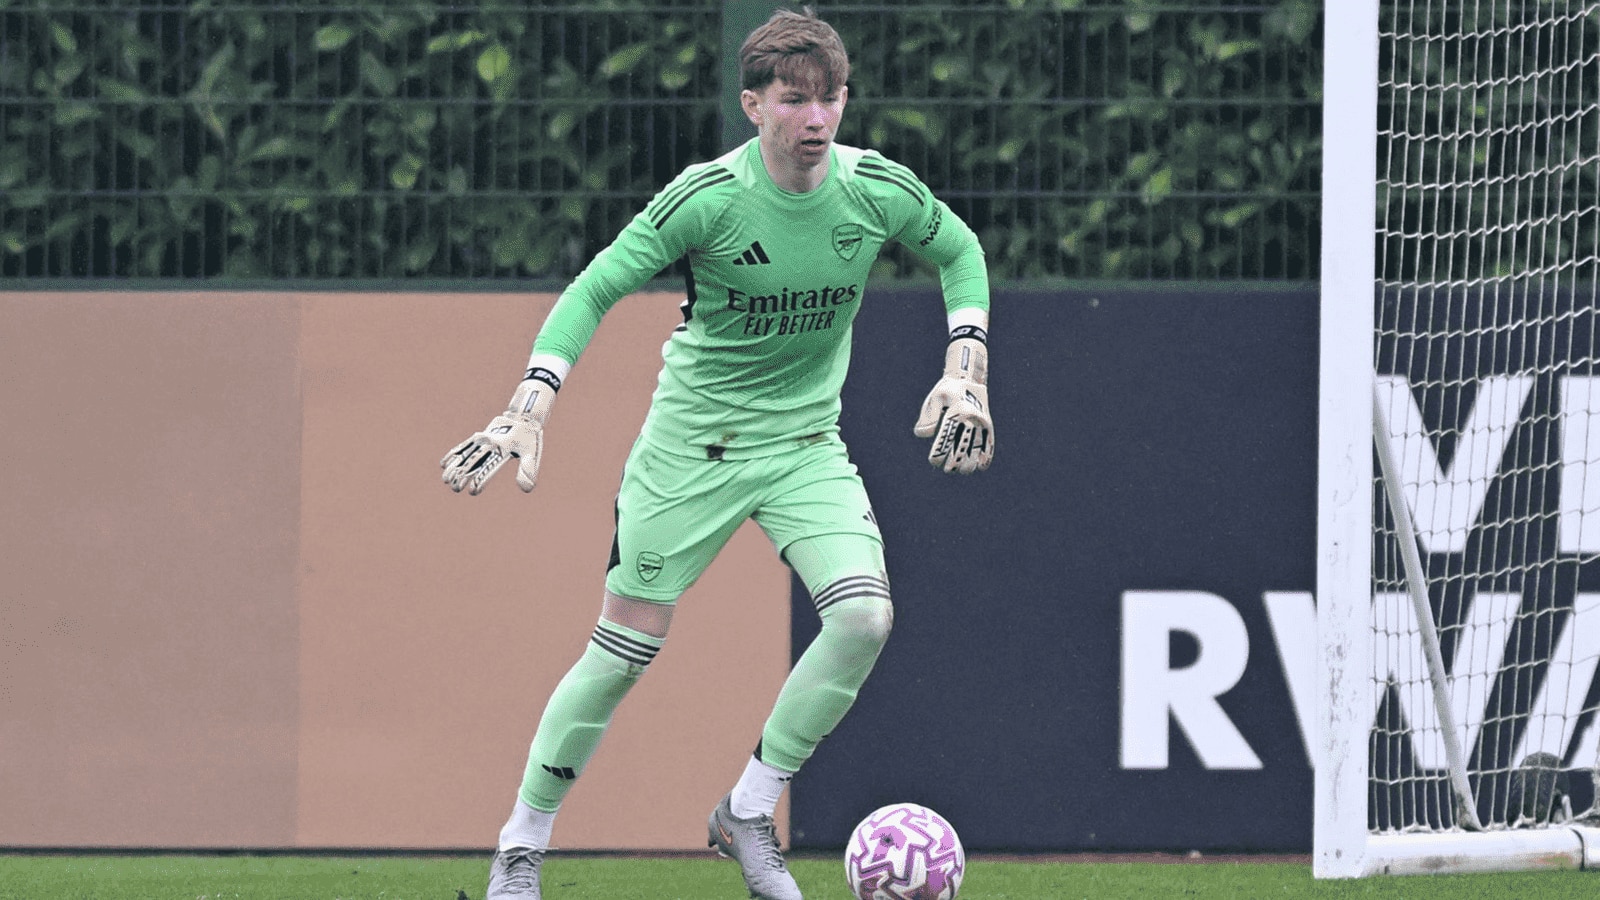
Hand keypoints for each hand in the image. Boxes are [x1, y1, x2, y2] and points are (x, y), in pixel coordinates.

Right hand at [441, 370, 558, 494]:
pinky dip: (453, 454)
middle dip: (462, 476)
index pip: (489, 467)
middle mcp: (490, 442)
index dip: (480, 480)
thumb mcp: (532, 453)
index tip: (472, 492)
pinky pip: (463, 445)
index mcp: (503, 448)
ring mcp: (482, 438)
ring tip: (445, 480)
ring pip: (465, 454)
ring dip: (454, 467)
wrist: (522, 416)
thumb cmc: (529, 439)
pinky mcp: (478, 436)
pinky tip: (444, 463)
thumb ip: (528, 470)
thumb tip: (526, 489)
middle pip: (473, 461)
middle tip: (455, 489)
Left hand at [913, 336, 993, 473]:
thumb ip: (928, 416)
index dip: (939, 454)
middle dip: (953, 463)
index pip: (946, 439)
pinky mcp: (989, 427)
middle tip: (946, 469)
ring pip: (977, 451)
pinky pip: (990, 446)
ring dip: (968, 464)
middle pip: (962, 449)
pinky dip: (985, 459)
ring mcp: (982, 424)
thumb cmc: (947, 391)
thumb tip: (925, 435)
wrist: (969, 379)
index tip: (934, 461)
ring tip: (960, 469)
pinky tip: (978, 467)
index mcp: (957, 411)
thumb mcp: (935, 398)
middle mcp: (972, 419)